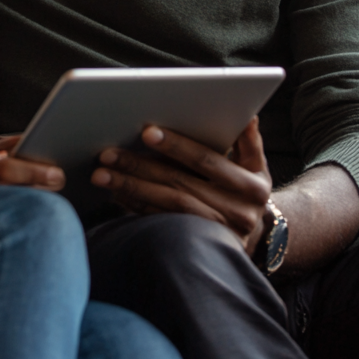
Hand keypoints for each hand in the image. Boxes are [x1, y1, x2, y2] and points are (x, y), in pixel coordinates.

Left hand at [91, 117, 271, 252]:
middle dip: (140, 166)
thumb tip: (247, 113)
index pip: (206, 160)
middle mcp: (237, 213)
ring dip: (131, 187)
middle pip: (179, 184)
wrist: (254, 237)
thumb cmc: (246, 189)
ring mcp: (216, 233)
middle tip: (108, 153)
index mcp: (252, 187)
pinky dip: (136, 206)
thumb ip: (248, 141)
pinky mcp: (197, 245)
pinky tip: (116, 192)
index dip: (176, 145)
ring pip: (166, 206)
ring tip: (102, 174)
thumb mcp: (256, 166)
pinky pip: (161, 222)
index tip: (146, 132)